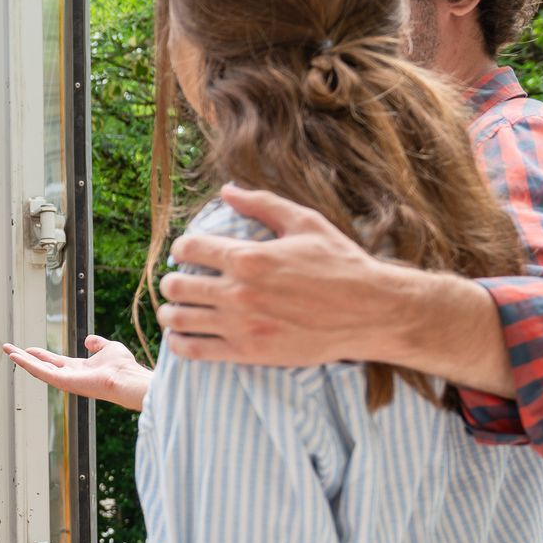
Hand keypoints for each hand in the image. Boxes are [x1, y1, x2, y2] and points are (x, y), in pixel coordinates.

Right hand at [3, 336, 152, 410]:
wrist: (126, 377)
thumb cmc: (122, 366)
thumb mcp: (108, 347)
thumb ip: (97, 344)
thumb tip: (88, 340)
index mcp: (78, 369)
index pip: (54, 361)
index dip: (40, 354)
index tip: (28, 348)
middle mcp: (69, 376)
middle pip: (41, 366)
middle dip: (25, 357)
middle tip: (9, 349)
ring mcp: (65, 380)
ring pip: (38, 370)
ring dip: (22, 360)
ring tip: (8, 351)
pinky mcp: (63, 382)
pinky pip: (42, 372)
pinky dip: (28, 364)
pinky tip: (17, 357)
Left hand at [157, 183, 398, 367]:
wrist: (371, 312)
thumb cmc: (341, 264)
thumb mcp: (305, 222)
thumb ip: (262, 203)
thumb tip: (227, 190)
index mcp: (249, 257)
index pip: (189, 248)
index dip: (181, 248)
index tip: (186, 253)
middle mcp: (239, 292)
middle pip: (176, 286)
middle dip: (172, 281)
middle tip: (179, 282)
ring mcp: (242, 325)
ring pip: (179, 319)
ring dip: (171, 312)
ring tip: (177, 310)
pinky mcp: (249, 353)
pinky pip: (194, 351)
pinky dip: (180, 343)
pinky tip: (184, 336)